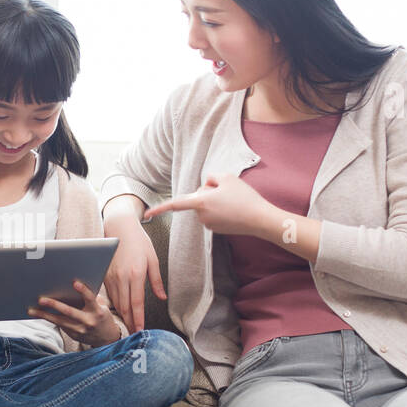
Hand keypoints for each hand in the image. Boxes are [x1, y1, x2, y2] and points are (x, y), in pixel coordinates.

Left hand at [28, 280, 120, 346]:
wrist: (107, 339)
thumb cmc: (101, 316)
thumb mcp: (101, 307)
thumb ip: (90, 298)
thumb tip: (71, 286)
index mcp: (97, 311)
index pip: (90, 299)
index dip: (83, 290)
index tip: (75, 282)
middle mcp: (89, 321)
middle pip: (69, 312)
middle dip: (54, 305)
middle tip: (41, 299)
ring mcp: (81, 330)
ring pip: (60, 321)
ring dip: (44, 315)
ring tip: (31, 310)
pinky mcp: (74, 335)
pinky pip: (59, 326)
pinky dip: (49, 319)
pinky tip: (39, 314)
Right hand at [103, 211, 165, 332]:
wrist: (119, 228)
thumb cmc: (139, 242)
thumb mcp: (153, 259)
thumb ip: (156, 281)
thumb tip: (162, 298)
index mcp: (136, 274)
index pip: (137, 303)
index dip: (138, 319)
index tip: (140, 330)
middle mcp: (122, 278)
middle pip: (125, 306)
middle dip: (130, 322)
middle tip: (134, 334)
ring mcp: (111, 277)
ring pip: (117, 302)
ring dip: (122, 315)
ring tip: (128, 326)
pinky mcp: (105, 275)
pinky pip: (111, 295)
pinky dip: (116, 305)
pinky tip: (120, 312)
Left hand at [142, 173, 273, 236]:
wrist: (260, 219)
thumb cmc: (244, 197)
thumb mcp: (227, 177)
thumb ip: (210, 177)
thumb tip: (205, 186)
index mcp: (200, 202)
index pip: (176, 204)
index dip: (160, 208)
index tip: (146, 214)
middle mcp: (201, 216)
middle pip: (197, 198)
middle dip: (208, 193)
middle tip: (228, 193)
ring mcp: (208, 224)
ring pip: (205, 206)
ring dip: (215, 201)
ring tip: (233, 202)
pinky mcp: (216, 230)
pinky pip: (213, 214)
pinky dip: (221, 210)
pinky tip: (234, 210)